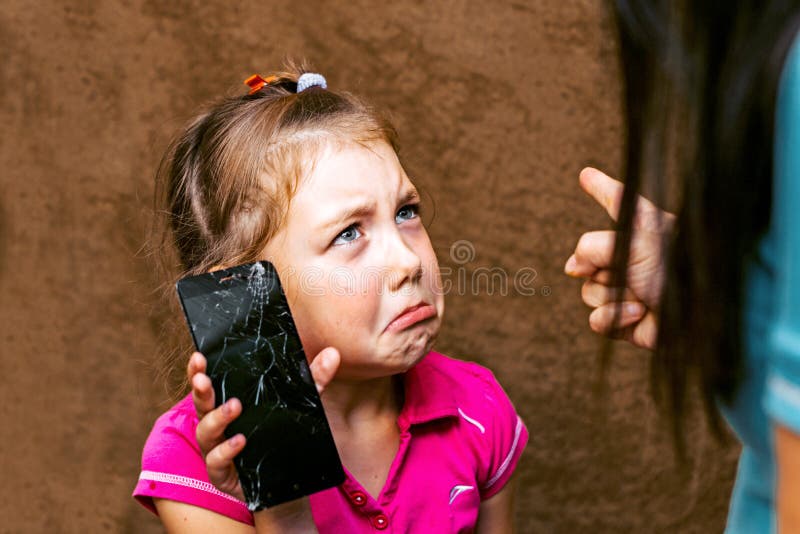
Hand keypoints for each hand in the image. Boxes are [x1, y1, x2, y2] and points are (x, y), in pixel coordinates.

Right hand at [186, 348, 341, 501]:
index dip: (198, 370)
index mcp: (226, 404)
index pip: (207, 383)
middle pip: (201, 404)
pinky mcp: (222, 474)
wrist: (287, 482)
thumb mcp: (301, 404)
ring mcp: (216, 449)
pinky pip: (216, 461)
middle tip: (204, 378)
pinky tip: (239, 441)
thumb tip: (333, 353)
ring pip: (205, 432)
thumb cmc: (283, 436)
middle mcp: (216, 425)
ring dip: (217, 418)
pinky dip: (226, 450)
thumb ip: (314, 380)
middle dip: (200, 390)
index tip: (199, 356)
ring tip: (234, 406)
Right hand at [565, 167, 674, 348]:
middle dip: (601, 269)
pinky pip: (597, 320)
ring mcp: (628, 291)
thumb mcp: (634, 244)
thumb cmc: (677, 273)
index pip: (619, 205)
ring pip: (589, 292)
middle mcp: (635, 259)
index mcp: (645, 232)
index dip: (602, 189)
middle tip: (624, 272)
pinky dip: (613, 317)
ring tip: (640, 297)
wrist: (701, 318)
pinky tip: (638, 313)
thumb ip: (592, 246)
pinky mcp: (625, 322)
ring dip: (611, 296)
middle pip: (589, 259)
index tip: (586, 176)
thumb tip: (571, 267)